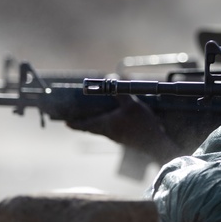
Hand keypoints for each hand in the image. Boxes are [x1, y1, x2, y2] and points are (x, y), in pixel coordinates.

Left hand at [66, 96, 181, 160]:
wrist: (155, 144)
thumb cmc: (141, 125)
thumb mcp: (131, 104)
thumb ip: (119, 91)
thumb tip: (110, 77)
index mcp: (104, 125)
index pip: (83, 125)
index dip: (74, 123)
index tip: (66, 122)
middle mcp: (108, 132)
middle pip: (91, 128)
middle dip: (84, 122)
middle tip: (78, 117)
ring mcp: (117, 137)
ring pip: (102, 129)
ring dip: (96, 123)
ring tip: (95, 115)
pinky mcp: (126, 138)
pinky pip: (112, 130)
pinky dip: (108, 124)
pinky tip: (116, 118)